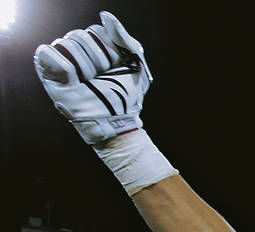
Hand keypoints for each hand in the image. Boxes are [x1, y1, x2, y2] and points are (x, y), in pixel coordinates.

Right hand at [34, 12, 150, 143]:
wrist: (118, 120)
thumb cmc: (126, 97)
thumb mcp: (136, 65)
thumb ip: (124, 38)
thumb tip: (105, 16)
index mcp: (94, 49)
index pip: (95, 30)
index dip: (109, 49)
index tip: (116, 67)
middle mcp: (75, 54)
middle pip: (78, 35)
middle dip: (97, 58)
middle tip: (102, 77)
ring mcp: (61, 64)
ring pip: (65, 44)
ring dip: (85, 66)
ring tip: (90, 82)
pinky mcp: (49, 77)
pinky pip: (46, 52)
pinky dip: (63, 64)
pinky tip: (75, 79)